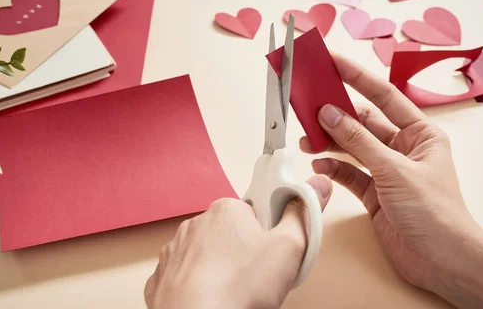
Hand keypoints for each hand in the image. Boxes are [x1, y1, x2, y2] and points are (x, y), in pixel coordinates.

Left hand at [144, 176, 331, 308]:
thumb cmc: (239, 288)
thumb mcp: (290, 247)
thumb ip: (304, 213)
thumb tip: (318, 185)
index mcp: (226, 209)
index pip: (255, 212)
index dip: (270, 233)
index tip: (275, 252)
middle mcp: (196, 223)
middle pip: (231, 232)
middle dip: (246, 251)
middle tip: (260, 277)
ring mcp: (176, 250)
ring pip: (208, 254)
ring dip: (222, 268)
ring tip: (236, 292)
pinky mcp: (163, 277)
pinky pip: (187, 275)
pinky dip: (200, 286)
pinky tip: (213, 299)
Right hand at [300, 52, 477, 291]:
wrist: (443, 261)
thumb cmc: (435, 212)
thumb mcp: (394, 170)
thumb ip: (359, 141)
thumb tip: (330, 113)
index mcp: (420, 133)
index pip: (384, 96)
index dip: (357, 77)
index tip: (333, 61)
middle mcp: (403, 148)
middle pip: (363, 122)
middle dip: (337, 114)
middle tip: (310, 101)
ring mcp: (387, 171)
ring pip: (352, 147)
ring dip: (330, 142)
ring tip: (307, 138)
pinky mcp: (374, 193)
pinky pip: (349, 172)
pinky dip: (333, 168)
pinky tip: (320, 165)